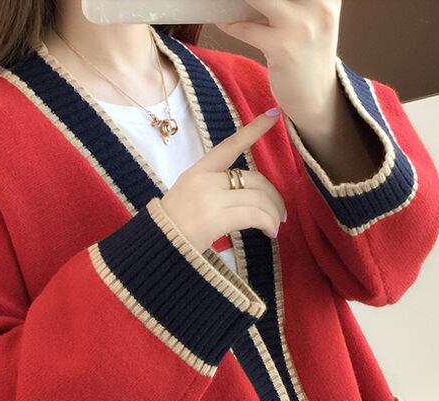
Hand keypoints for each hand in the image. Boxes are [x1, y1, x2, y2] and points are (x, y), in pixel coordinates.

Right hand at [159, 109, 286, 248]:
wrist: (158, 247)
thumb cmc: (174, 226)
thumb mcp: (190, 195)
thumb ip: (215, 187)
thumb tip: (249, 194)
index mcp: (198, 170)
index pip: (230, 145)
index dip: (254, 130)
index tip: (275, 114)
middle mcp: (205, 180)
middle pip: (254, 179)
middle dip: (273, 197)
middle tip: (280, 213)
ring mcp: (210, 198)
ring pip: (258, 198)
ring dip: (272, 214)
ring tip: (274, 227)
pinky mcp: (216, 218)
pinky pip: (254, 215)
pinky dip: (267, 224)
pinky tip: (270, 233)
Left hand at [215, 0, 341, 123]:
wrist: (317, 97)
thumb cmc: (308, 54)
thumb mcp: (310, 16)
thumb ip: (288, 1)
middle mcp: (320, 5)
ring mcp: (302, 26)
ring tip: (225, 0)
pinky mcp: (283, 48)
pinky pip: (245, 27)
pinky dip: (230, 23)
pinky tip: (224, 20)